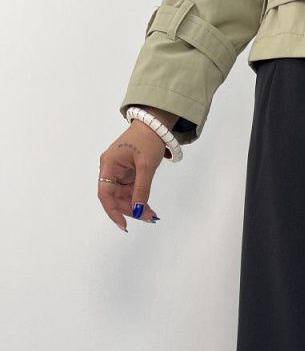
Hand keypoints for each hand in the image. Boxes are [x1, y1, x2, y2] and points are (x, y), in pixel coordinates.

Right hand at [97, 109, 176, 230]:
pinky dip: (138, 200)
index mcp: (109, 165)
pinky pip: (129, 192)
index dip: (112, 210)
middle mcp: (110, 170)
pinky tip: (149, 209)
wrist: (154, 126)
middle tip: (149, 218)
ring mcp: (118, 173)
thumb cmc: (147, 141)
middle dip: (129, 210)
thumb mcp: (146, 166)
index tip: (124, 224)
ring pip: (122, 197)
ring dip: (135, 207)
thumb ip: (141, 189)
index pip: (105, 193)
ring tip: (152, 215)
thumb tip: (138, 210)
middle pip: (114, 197)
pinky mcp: (127, 174)